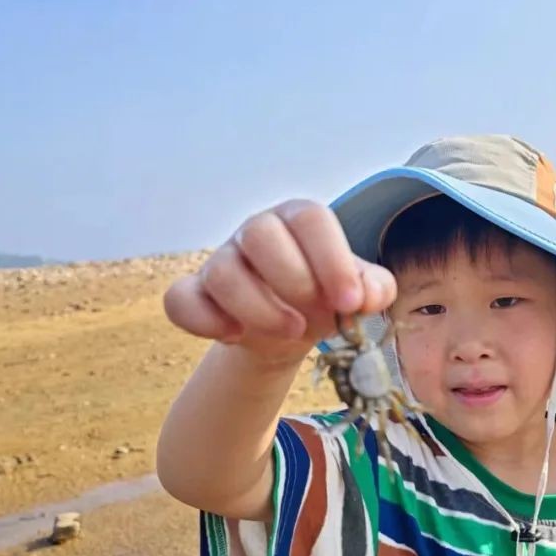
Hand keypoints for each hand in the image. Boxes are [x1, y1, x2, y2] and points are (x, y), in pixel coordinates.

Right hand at [163, 199, 396, 359]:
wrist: (290, 329)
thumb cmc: (326, 298)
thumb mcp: (357, 294)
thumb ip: (375, 288)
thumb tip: (368, 294)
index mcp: (300, 221)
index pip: (310, 219)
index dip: (332, 259)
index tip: (350, 302)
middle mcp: (257, 231)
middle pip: (260, 234)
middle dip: (294, 280)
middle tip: (319, 318)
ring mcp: (222, 260)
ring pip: (222, 270)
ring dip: (259, 309)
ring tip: (292, 332)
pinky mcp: (195, 293)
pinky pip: (180, 300)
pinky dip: (203, 320)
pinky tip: (235, 336)